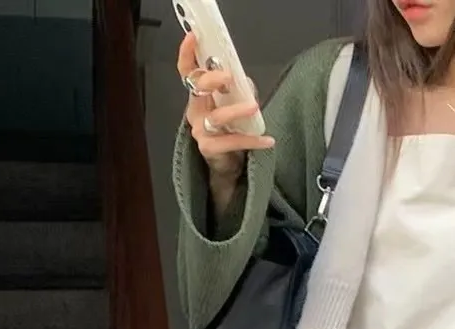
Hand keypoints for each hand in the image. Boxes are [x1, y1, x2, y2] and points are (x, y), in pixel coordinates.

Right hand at [177, 32, 273, 179]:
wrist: (227, 164)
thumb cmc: (229, 129)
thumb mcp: (234, 103)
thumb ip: (239, 89)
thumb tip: (244, 79)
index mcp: (199, 95)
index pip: (188, 71)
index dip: (187, 54)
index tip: (193, 37)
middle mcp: (195, 110)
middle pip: (197, 89)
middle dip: (211, 80)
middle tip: (228, 78)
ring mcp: (200, 130)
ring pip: (216, 117)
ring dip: (236, 110)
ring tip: (254, 106)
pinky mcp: (209, 148)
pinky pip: (231, 142)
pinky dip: (251, 140)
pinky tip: (267, 140)